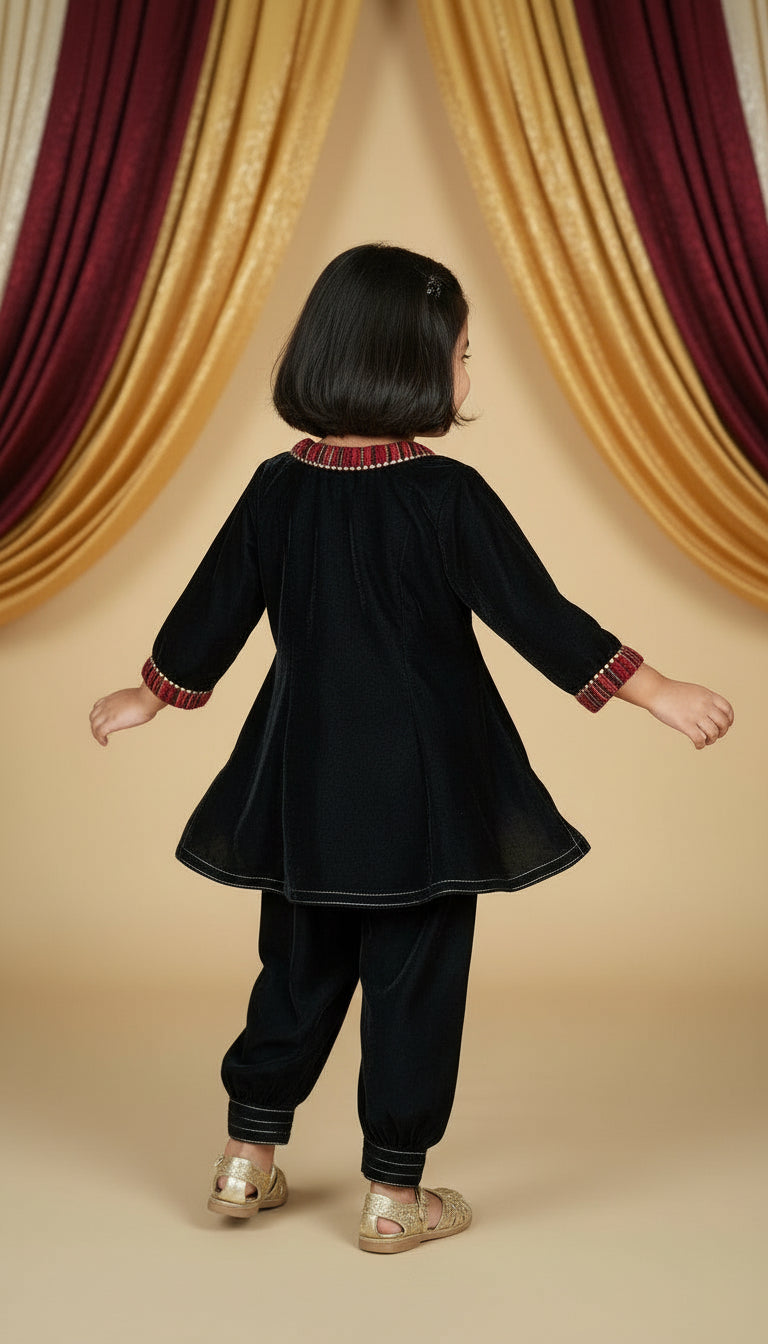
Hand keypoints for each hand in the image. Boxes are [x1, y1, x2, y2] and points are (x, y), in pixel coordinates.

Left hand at [89, 684, 165, 745]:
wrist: (147, 699)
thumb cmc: (148, 698)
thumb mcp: (138, 697)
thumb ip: (136, 701)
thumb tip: (147, 703)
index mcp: (113, 698)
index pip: (98, 706)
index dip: (98, 715)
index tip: (103, 721)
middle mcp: (107, 705)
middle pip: (93, 716)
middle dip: (95, 725)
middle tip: (101, 733)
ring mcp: (107, 714)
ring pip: (94, 725)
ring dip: (96, 734)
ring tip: (102, 740)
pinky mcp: (110, 722)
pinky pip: (99, 733)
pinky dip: (100, 739)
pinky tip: (105, 743)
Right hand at [615, 664, 733, 747]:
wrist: (655, 691)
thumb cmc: (671, 692)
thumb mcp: (694, 691)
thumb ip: (705, 700)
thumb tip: (712, 713)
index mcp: (708, 695)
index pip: (728, 709)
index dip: (729, 720)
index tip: (725, 726)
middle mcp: (705, 705)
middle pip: (723, 723)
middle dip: (722, 732)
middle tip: (715, 735)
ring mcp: (695, 715)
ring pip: (714, 733)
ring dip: (712, 740)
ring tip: (706, 741)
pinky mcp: (685, 724)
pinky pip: (700, 739)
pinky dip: (701, 745)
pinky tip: (698, 745)